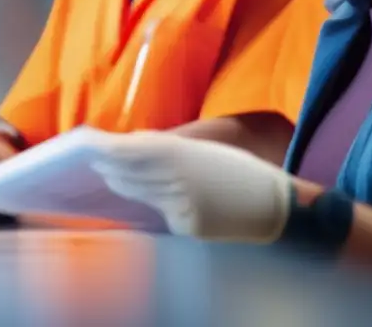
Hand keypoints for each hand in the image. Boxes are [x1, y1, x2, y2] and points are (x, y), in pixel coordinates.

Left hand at [88, 129, 292, 242]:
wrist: (276, 207)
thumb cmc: (244, 172)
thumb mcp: (209, 151)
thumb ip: (173, 146)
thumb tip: (136, 142)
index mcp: (185, 156)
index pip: (136, 152)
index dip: (113, 150)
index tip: (95, 146)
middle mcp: (179, 182)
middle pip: (135, 175)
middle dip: (113, 169)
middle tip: (96, 162)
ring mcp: (182, 208)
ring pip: (144, 195)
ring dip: (126, 186)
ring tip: (109, 177)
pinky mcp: (187, 228)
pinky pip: (163, 214)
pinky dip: (155, 204)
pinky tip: (146, 196)